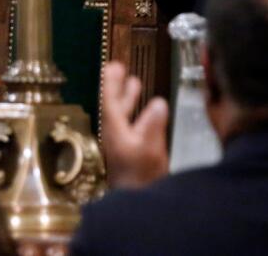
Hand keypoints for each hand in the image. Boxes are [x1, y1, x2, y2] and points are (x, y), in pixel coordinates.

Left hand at [100, 61, 168, 188]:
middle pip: (114, 105)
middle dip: (118, 86)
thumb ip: (153, 124)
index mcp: (115, 129)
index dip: (111, 82)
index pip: (109, 100)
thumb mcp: (149, 147)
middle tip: (119, 67)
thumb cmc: (141, 175)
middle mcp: (116, 134)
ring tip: (135, 82)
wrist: (138, 202)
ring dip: (129, 98)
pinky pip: (133, 125)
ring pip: (124, 115)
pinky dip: (139, 113)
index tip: (111, 65)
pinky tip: (150, 111)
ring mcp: (124, 143)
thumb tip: (158, 101)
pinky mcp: (132, 152)